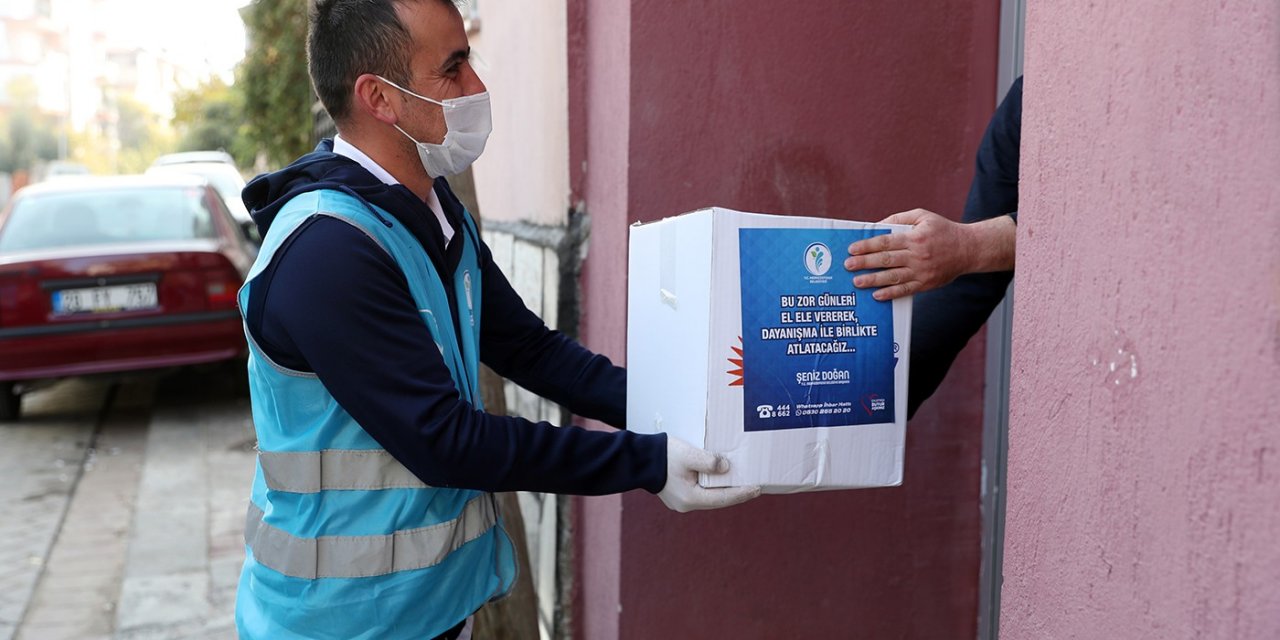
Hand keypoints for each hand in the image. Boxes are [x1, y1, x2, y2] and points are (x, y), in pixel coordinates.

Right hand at [657, 437, 760, 512]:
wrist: (639, 458)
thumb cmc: (663, 455)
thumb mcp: (689, 454)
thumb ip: (709, 461)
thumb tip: (727, 467)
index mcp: (690, 498)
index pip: (723, 498)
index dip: (742, 493)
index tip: (758, 488)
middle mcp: (686, 504)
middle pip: (718, 500)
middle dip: (736, 493)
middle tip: (754, 486)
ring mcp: (681, 501)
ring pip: (709, 497)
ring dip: (724, 490)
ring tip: (741, 482)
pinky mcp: (677, 494)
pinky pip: (701, 492)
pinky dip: (713, 487)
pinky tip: (721, 480)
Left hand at [844, 209, 1014, 300]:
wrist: (969, 249)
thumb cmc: (943, 230)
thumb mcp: (923, 216)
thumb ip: (899, 219)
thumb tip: (877, 226)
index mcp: (915, 237)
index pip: (886, 242)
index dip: (868, 246)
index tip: (852, 249)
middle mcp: (918, 255)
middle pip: (887, 260)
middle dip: (865, 263)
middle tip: (848, 265)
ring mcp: (922, 271)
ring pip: (893, 277)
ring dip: (873, 280)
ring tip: (857, 282)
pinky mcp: (926, 284)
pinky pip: (906, 290)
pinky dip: (891, 294)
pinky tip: (877, 295)